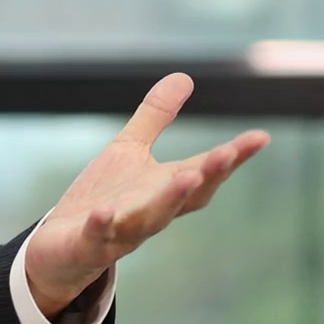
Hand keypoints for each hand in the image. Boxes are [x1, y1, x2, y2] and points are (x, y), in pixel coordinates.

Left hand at [22, 72, 270, 317]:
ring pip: (151, 220)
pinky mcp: (88, 244)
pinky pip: (96, 236)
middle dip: (207, 176)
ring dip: (169, 200)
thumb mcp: (129, 150)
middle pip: (185, 198)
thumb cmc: (105, 198)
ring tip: (188, 177)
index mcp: (163, 189)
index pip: (203, 172)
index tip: (261, 137)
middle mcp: (150, 212)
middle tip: (226, 154)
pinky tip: (104, 213)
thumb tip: (185, 76)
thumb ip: (156, 117)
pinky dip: (102, 225)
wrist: (63, 248)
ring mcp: (121, 231)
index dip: (232, 157)